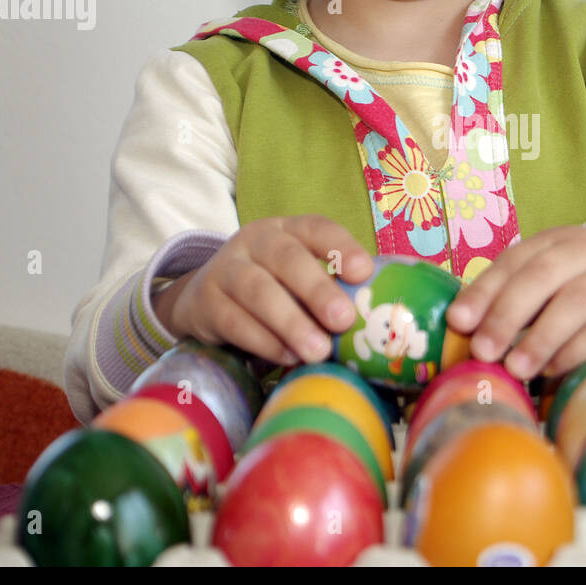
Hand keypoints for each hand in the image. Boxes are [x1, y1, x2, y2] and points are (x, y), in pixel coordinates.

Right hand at [168, 215, 373, 365]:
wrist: (205, 298)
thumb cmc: (274, 288)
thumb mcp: (299, 277)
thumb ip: (333, 287)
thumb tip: (380, 318)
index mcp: (288, 230)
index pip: (317, 228)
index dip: (341, 247)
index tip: (364, 272)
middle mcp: (255, 241)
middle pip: (287, 258)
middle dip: (318, 289)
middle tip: (344, 320)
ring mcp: (226, 269)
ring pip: (257, 290)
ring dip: (291, 322)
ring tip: (318, 350)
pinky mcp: (205, 302)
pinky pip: (234, 321)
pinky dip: (264, 341)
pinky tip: (288, 356)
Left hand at [445, 224, 585, 381]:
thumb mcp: (560, 271)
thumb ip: (522, 293)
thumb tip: (468, 334)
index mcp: (553, 242)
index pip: (513, 261)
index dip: (483, 290)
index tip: (457, 321)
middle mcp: (582, 252)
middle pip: (541, 275)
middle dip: (506, 313)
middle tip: (483, 350)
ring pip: (575, 301)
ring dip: (542, 336)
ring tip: (516, 368)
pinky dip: (577, 350)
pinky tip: (554, 370)